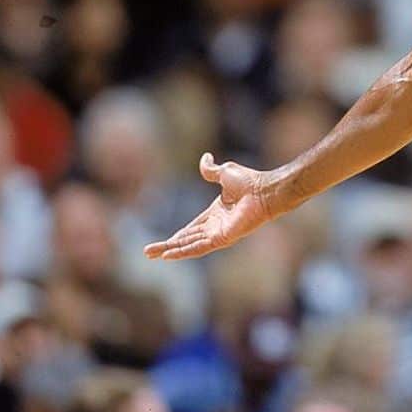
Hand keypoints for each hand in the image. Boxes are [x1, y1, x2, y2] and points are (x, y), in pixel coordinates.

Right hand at [144, 153, 272, 259]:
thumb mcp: (224, 172)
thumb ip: (211, 169)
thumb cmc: (250, 182)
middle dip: (168, 246)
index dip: (178, 235)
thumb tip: (205, 157)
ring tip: (155, 255)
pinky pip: (200, 247)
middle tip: (148, 252)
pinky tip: (171, 254)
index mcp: (216, 213)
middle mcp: (216, 225)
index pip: (192, 227)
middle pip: (187, 239)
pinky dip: (185, 251)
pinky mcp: (223, 238)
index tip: (164, 242)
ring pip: (190, 245)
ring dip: (172, 250)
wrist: (263, 190)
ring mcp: (219, 233)